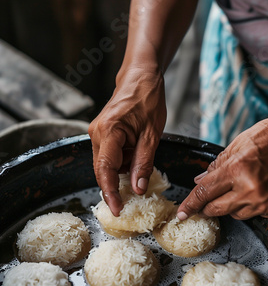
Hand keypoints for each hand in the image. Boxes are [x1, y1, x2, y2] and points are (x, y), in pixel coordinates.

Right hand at [88, 67, 165, 215]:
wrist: (140, 76)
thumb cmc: (148, 99)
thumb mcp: (152, 135)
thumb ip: (143, 163)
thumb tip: (138, 189)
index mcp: (109, 131)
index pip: (105, 169)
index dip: (110, 192)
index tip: (117, 209)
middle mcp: (97, 133)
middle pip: (102, 170)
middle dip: (115, 186)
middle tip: (129, 202)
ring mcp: (97, 133)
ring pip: (106, 165)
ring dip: (121, 173)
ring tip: (139, 170)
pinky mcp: (102, 134)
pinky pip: (109, 156)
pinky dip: (121, 163)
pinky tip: (134, 160)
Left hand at [177, 118, 267, 219]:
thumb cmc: (263, 140)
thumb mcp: (233, 148)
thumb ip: (214, 168)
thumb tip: (199, 183)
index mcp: (235, 170)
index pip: (204, 193)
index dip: (190, 204)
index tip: (182, 213)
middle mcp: (249, 189)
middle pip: (216, 209)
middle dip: (207, 206)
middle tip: (205, 202)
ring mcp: (263, 200)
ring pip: (234, 214)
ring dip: (230, 205)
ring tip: (239, 187)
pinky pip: (253, 214)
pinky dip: (249, 206)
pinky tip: (254, 192)